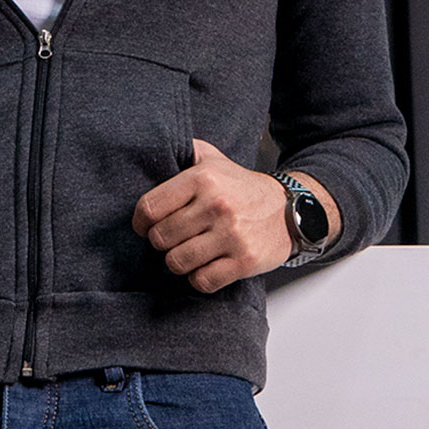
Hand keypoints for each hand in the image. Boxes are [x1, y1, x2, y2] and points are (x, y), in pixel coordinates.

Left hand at [131, 139, 291, 291]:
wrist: (288, 209)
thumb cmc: (241, 186)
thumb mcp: (212, 158)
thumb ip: (183, 150)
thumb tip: (153, 147)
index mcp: (203, 179)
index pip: (150, 207)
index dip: (140, 221)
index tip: (143, 226)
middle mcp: (217, 205)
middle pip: (161, 238)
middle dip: (160, 241)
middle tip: (170, 239)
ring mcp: (232, 235)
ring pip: (178, 262)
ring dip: (177, 261)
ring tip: (185, 252)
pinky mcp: (245, 261)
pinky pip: (203, 281)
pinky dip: (198, 278)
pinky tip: (204, 266)